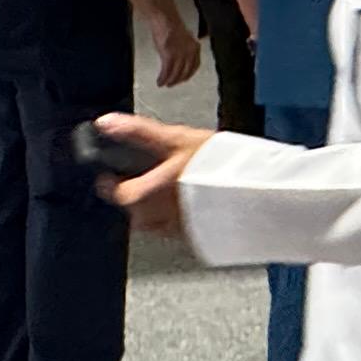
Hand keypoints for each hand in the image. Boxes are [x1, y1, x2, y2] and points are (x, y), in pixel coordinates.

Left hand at [91, 112, 211, 236]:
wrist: (254, 192)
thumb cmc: (214, 166)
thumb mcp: (174, 139)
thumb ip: (137, 132)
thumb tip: (107, 123)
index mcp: (143, 196)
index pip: (112, 193)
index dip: (110, 180)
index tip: (112, 173)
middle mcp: (155, 218)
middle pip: (133, 209)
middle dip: (137, 194)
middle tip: (149, 176)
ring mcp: (175, 231)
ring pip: (154, 221)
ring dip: (157, 206)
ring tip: (173, 188)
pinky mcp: (195, 238)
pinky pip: (177, 228)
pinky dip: (178, 215)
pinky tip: (193, 201)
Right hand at [148, 7, 201, 88]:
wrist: (164, 18)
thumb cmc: (171, 26)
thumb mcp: (183, 39)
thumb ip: (184, 49)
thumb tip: (179, 61)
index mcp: (195, 47)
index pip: (195, 66)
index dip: (188, 74)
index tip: (183, 79)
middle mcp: (190, 52)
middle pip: (185, 72)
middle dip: (178, 80)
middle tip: (172, 84)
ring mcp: (180, 55)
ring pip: (176, 73)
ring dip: (169, 81)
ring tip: (164, 84)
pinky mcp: (169, 56)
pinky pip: (166, 71)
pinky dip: (163, 78)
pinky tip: (160, 81)